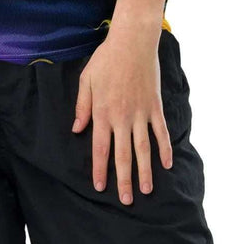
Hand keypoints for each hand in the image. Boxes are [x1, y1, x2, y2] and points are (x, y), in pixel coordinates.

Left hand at [70, 28, 173, 203]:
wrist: (132, 42)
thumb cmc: (106, 59)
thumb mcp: (87, 80)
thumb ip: (82, 107)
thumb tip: (77, 130)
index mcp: (103, 112)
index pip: (100, 148)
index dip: (100, 169)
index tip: (99, 186)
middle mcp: (122, 118)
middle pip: (123, 155)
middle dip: (123, 179)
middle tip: (126, 200)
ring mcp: (141, 113)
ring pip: (143, 149)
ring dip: (145, 171)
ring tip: (146, 190)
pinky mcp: (155, 107)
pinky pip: (161, 132)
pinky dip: (165, 149)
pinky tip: (166, 164)